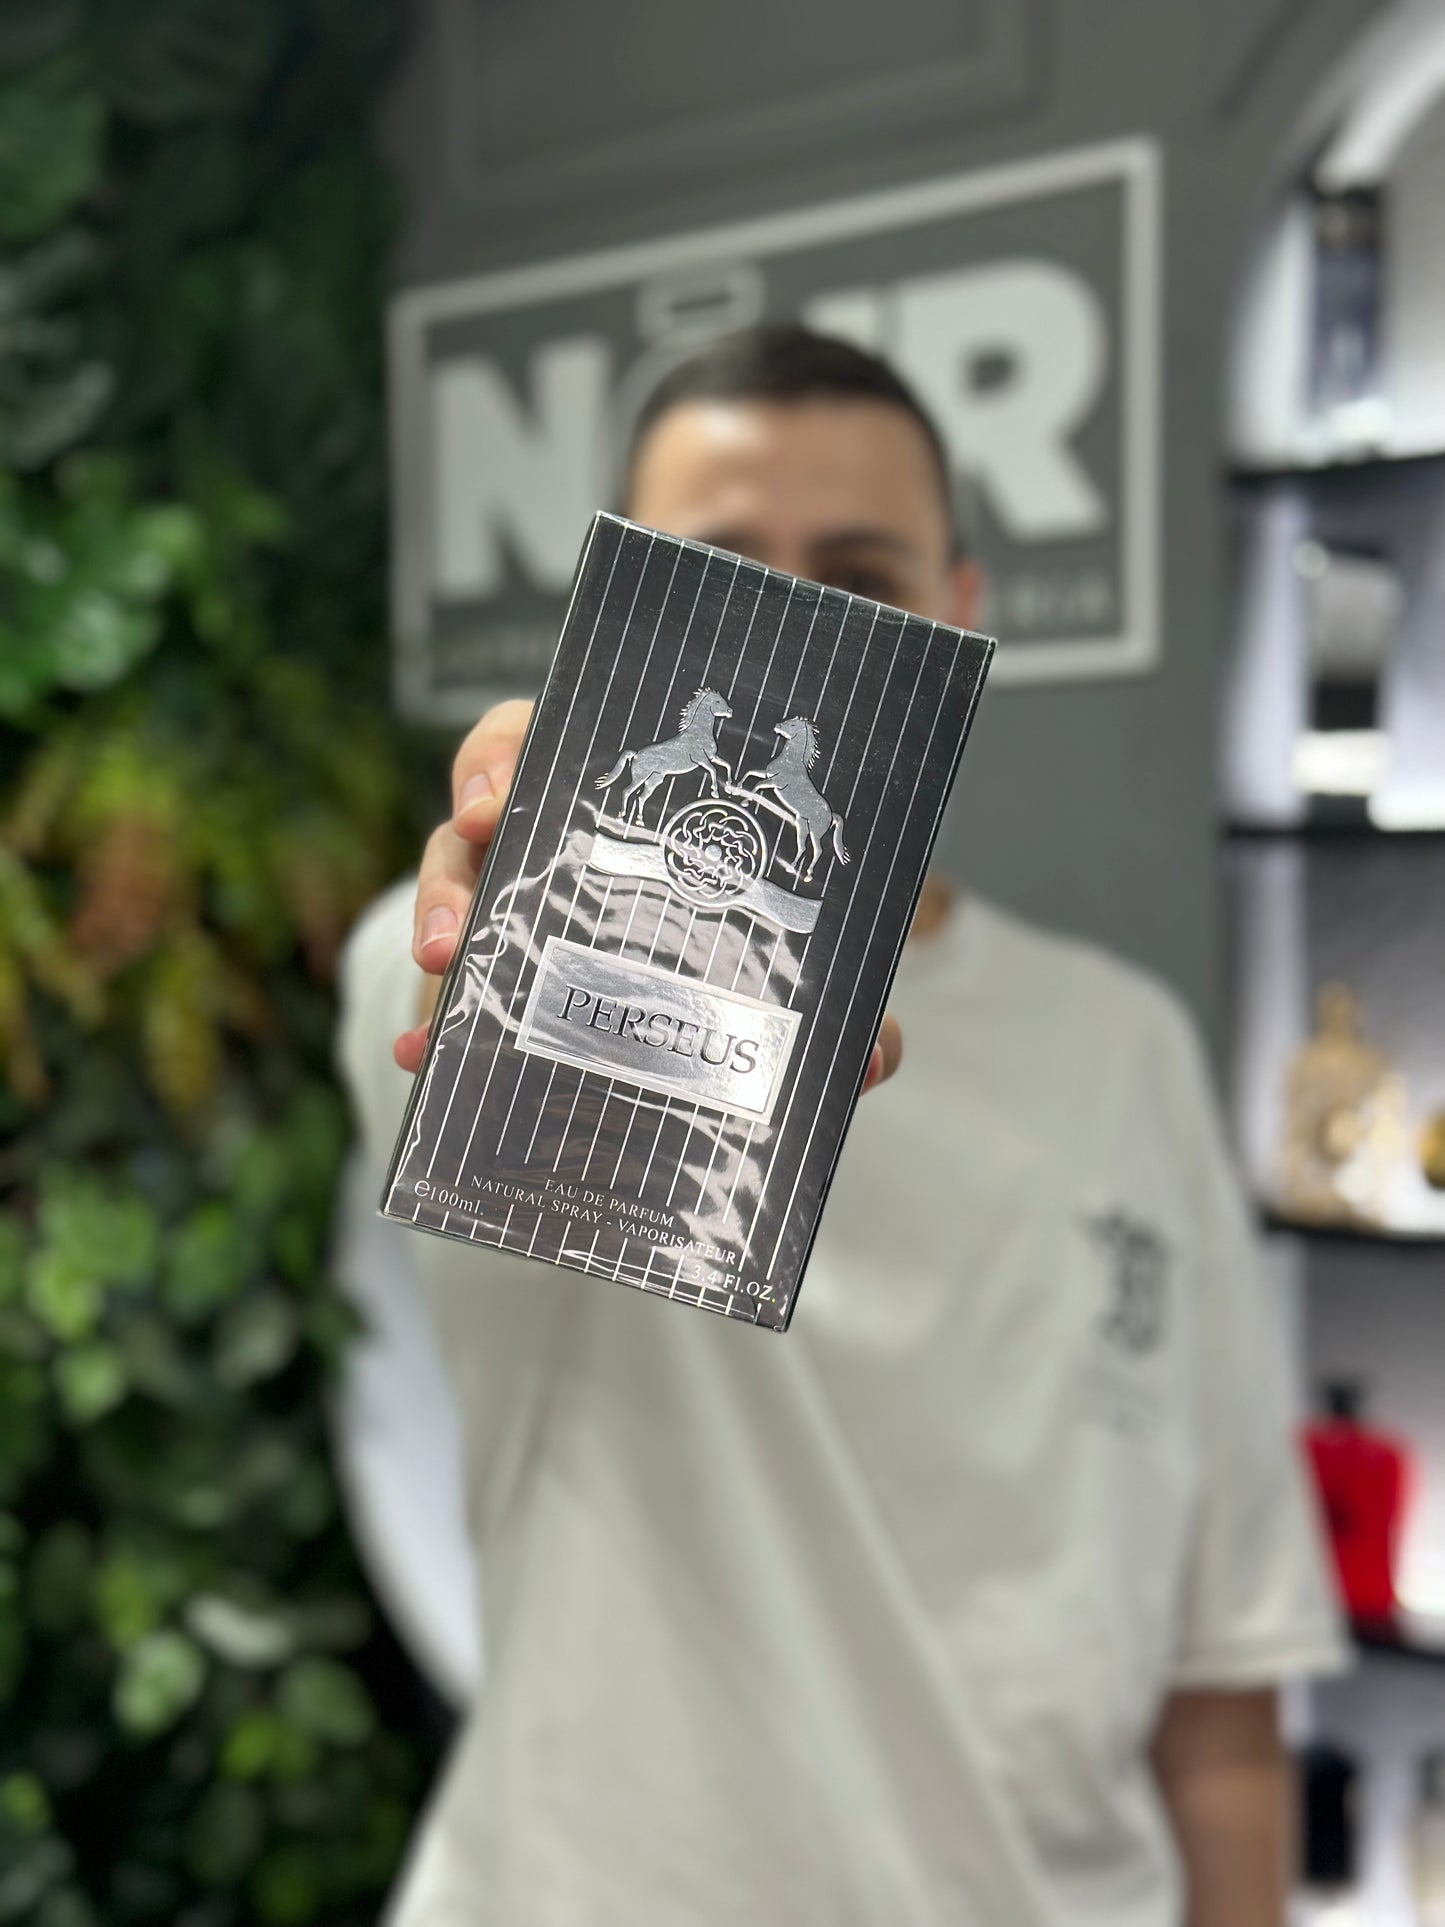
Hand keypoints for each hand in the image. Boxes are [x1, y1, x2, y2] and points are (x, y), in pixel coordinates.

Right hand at [393, 700, 902, 1092]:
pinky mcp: (482, 972)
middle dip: (463, 841)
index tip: (493, 795)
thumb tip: (877, 1053)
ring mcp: (502, 900)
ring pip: (451, 887)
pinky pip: (442, 988)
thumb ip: (817, 990)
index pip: (530, 740)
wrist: (671, 1007)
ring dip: (440, 920)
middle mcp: (542, 834)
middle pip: (477, 812)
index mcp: (605, 795)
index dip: (502, 755)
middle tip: (470, 871)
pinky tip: (421, 1054)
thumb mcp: (767, 947)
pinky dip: (431, 1023)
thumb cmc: (730, 944)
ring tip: (444, 966)